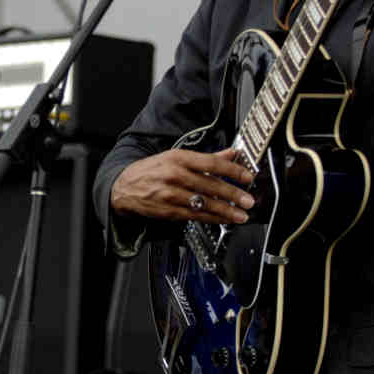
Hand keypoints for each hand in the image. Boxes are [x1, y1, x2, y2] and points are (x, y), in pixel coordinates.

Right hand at [111, 148, 254, 224]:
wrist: (125, 187)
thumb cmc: (152, 170)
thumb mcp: (177, 157)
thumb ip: (206, 157)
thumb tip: (231, 154)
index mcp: (178, 158)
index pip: (211, 163)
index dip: (232, 170)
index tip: (247, 177)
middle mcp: (175, 175)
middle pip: (209, 185)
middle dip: (232, 194)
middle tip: (248, 200)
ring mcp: (171, 194)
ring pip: (203, 203)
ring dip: (225, 211)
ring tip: (241, 215)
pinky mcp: (169, 210)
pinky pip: (195, 215)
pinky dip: (212, 218)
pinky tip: (223, 220)